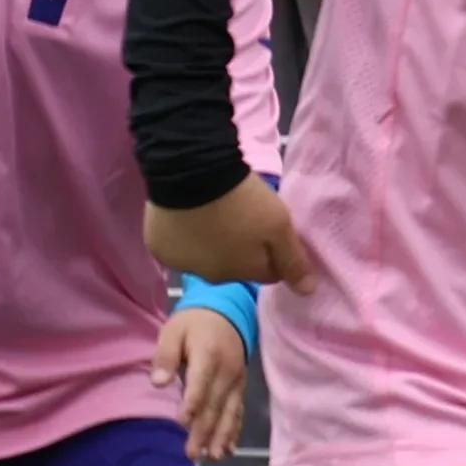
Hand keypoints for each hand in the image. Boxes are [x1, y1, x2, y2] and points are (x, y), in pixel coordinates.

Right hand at [146, 180, 315, 296]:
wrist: (191, 173)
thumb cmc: (242, 200)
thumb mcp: (279, 226)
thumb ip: (293, 261)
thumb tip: (308, 292)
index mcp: (244, 274)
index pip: (267, 272)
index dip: (272, 252)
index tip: (267, 228)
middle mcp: (212, 278)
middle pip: (234, 267)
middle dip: (240, 249)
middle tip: (238, 216)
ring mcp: (182, 264)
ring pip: (205, 257)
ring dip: (211, 243)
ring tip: (213, 213)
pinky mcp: (158, 248)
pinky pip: (178, 246)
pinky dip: (184, 235)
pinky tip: (188, 214)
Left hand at [152, 306, 249, 462]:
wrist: (227, 312)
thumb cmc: (194, 323)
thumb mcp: (173, 331)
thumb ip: (165, 356)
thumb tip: (158, 382)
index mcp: (209, 355)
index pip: (201, 383)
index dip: (192, 403)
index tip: (182, 423)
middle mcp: (227, 371)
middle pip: (215, 404)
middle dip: (204, 431)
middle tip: (192, 454)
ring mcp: (236, 381)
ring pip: (229, 412)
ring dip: (221, 436)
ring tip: (213, 457)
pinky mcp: (240, 388)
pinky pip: (238, 411)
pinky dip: (234, 431)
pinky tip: (228, 449)